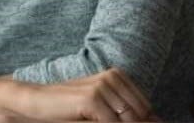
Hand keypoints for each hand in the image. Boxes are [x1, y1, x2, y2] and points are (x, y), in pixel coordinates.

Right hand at [13, 68, 153, 121]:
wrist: (37, 101)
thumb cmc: (69, 107)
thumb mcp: (101, 108)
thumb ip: (125, 113)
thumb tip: (157, 121)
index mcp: (117, 76)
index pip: (145, 107)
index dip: (143, 122)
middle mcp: (112, 77)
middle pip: (139, 114)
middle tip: (106, 122)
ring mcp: (102, 86)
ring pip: (128, 120)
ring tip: (99, 122)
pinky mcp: (92, 98)